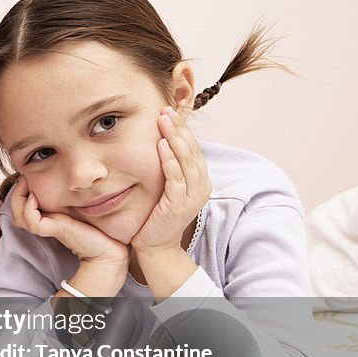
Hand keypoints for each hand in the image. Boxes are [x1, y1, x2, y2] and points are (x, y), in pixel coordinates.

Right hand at [10, 175, 127, 268]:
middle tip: (24, 179)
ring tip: (27, 185)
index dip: (19, 193)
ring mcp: (48, 227)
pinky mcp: (56, 230)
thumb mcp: (76, 202)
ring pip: (19, 218)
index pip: (20, 209)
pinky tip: (34, 197)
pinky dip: (28, 209)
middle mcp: (45, 224)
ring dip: (18, 199)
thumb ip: (64, 195)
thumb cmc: (97, 223)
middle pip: (16, 214)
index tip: (27, 177)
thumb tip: (56, 174)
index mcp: (47, 219)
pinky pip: (32, 221)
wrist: (109, 245)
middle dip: (16, 194)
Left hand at [131, 107, 210, 252]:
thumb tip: (161, 142)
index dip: (183, 129)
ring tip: (164, 120)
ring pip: (187, 161)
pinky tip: (161, 145)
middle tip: (166, 109)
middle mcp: (201, 186)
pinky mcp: (179, 205)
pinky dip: (169, 160)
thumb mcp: (167, 188)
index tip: (170, 111)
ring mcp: (192, 196)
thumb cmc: (157, 216)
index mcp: (200, 180)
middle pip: (192, 150)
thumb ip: (170, 168)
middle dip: (179, 128)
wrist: (156, 246)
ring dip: (175, 138)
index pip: (193, 148)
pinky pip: (176, 178)